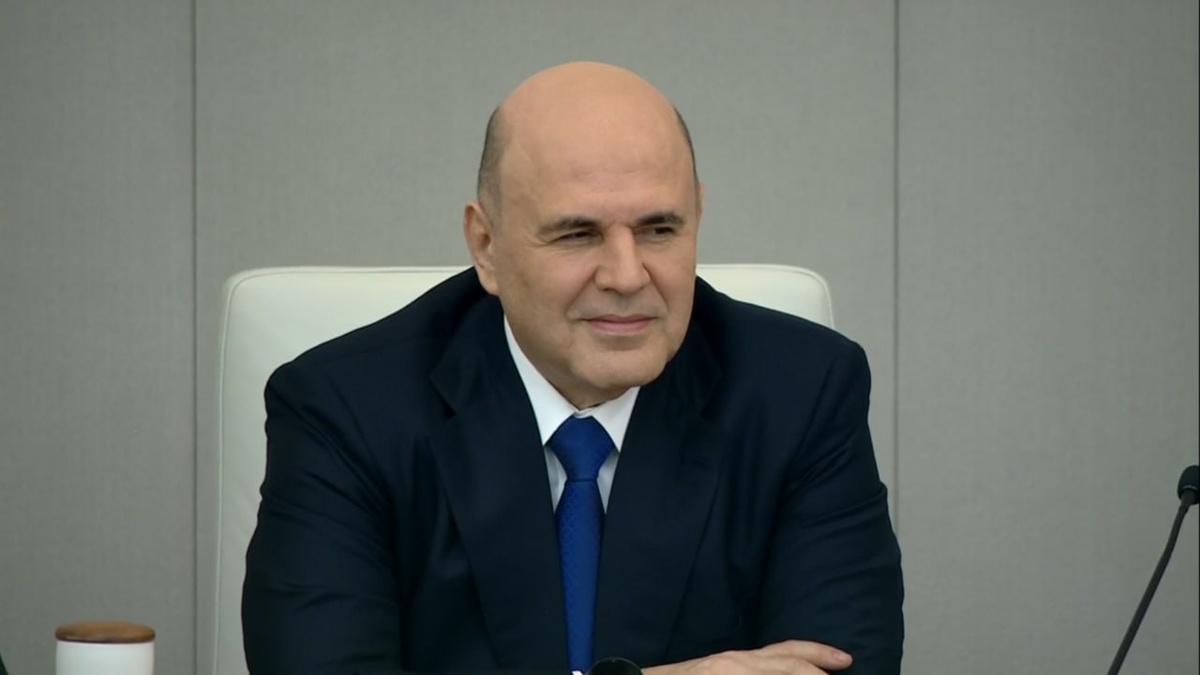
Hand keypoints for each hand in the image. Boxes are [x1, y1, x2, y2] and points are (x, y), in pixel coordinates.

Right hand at [642, 640, 852, 674]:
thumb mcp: (718, 671)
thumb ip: (746, 670)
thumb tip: (773, 669)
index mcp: (738, 661)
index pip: (786, 653)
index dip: (816, 653)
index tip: (845, 659)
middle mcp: (735, 664)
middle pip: (788, 662)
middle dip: (818, 669)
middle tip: (845, 667)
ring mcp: (726, 674)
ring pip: (778, 670)